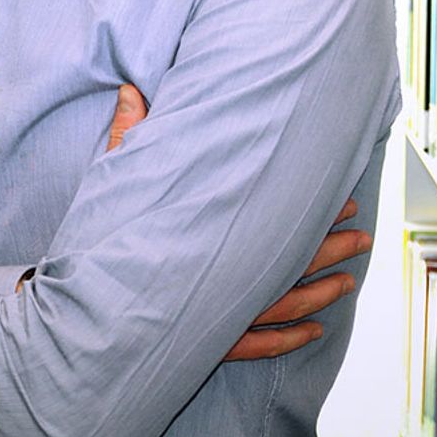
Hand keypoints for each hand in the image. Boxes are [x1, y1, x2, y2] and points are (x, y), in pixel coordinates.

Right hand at [102, 84, 371, 361]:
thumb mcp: (113, 184)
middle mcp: (224, 278)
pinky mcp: (207, 349)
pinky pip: (259, 346)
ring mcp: (219, 318)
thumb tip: (132, 87)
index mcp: (209, 235)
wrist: (74, 314)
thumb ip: (130, 134)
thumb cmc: (94, 245)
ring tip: (349, 280)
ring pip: (285, 305)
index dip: (314, 210)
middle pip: (291, 262)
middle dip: (331, 247)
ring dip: (323, 292)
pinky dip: (289, 339)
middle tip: (362, 235)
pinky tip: (313, 332)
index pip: (277, 218)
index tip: (342, 199)